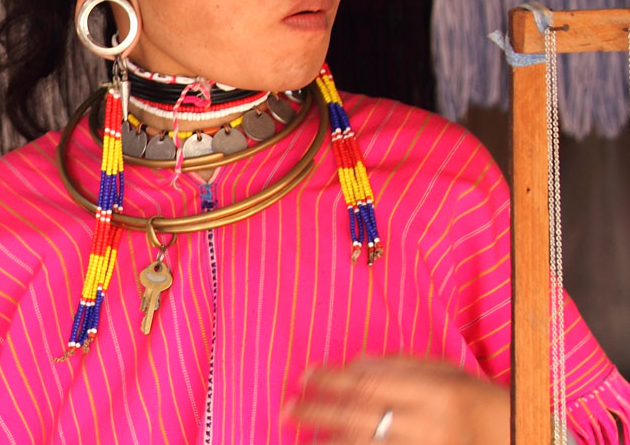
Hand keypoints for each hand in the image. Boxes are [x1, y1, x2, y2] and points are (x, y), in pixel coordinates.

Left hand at [288, 357, 509, 443]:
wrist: (513, 438)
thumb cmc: (475, 400)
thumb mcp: (443, 372)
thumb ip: (399, 366)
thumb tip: (354, 362)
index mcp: (435, 394)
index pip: (372, 383)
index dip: (334, 378)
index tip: (305, 374)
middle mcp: (428, 427)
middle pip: (361, 418)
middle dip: (319, 412)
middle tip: (287, 408)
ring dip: (327, 441)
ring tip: (297, 436)